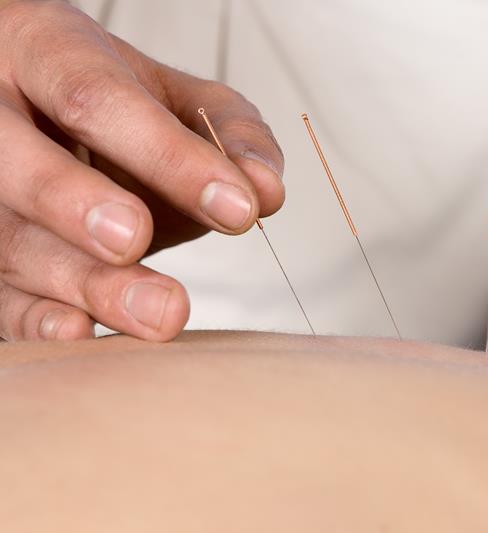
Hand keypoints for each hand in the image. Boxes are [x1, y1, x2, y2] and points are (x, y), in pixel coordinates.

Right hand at [0, 0, 283, 340]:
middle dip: (81, 206)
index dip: (165, 156)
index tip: (237, 208)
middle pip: (21, 164)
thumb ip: (232, 134)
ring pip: (10, 238)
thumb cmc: (126, 109)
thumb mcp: (183, 100)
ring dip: (84, 282)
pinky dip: (35, 318)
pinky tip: (81, 332)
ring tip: (161, 314)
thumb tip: (267, 191)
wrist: (54, 115)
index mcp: (46, 52)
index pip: (95, 99)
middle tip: (138, 240)